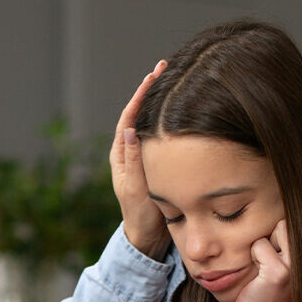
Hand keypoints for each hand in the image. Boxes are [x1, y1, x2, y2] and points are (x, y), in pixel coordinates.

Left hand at [112, 60, 172, 259]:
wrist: (150, 234)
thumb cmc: (142, 213)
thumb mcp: (137, 187)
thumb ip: (134, 160)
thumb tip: (130, 129)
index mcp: (121, 154)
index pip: (129, 117)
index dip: (140, 96)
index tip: (153, 77)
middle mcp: (130, 150)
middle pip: (139, 113)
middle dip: (150, 90)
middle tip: (163, 67)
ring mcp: (143, 155)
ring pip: (150, 121)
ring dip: (159, 101)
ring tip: (171, 78)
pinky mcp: (155, 162)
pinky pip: (160, 134)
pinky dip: (168, 118)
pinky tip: (180, 107)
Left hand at [234, 219, 292, 301]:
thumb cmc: (275, 287)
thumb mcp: (294, 256)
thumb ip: (299, 233)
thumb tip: (296, 199)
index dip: (289, 230)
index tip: (287, 252)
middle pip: (292, 219)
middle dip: (277, 237)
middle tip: (276, 262)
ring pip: (279, 227)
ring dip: (266, 245)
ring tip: (269, 266)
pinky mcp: (281, 272)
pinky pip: (259, 245)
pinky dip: (255, 257)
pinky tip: (261, 276)